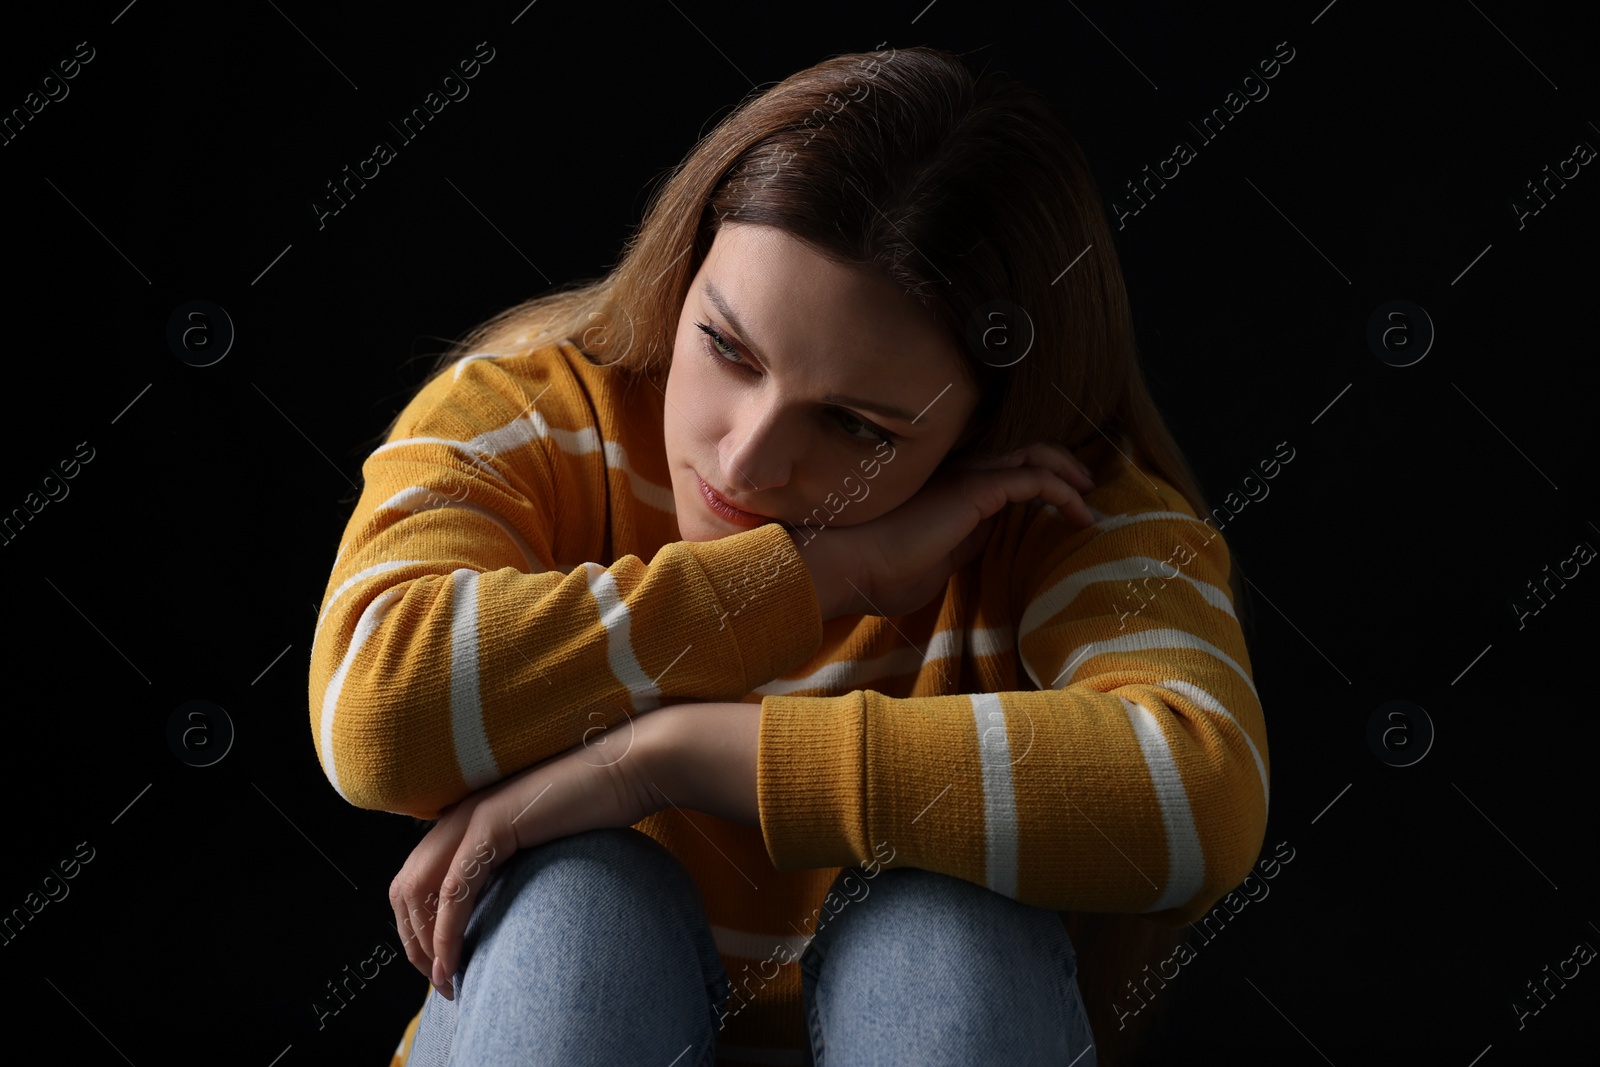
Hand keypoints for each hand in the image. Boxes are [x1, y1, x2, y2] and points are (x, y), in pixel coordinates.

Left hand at [388, 711, 670, 999]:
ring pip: (417, 891)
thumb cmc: (600, 807)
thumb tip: (508, 908)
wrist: (629, 770)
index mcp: (469, 819)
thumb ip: (516, 865)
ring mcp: (471, 818)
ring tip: (447, 980)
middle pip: (404, 888)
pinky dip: (446, 933)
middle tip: (441, 980)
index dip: (418, 928)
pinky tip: (456, 960)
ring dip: (424, 944)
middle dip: (413, 942)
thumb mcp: (545, 844)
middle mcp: (460, 816)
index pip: (415, 879)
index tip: (443, 966)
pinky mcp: (491, 826)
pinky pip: (453, 890)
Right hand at [815, 442, 1095, 619]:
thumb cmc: (877, 573)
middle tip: (1084, 489)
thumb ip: (958, 547)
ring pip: (1033, 456)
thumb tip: (983, 542)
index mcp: (944, 490)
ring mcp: (965, 476)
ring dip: (1067, 473)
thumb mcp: (930, 564)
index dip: (1032, 479)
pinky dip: (1063, 492)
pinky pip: (1035, 479)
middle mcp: (956, 473)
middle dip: (1058, 465)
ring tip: (1088, 497)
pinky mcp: (976, 488)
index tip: (1059, 504)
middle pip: (1021, 454)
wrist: (847, 566)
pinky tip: (1080, 513)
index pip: (999, 473)